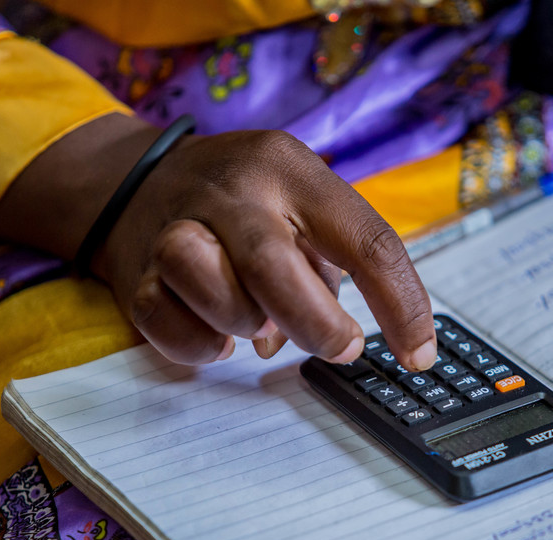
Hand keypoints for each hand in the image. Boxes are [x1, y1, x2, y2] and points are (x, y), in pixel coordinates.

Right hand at [0, 114, 436, 368]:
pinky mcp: (134, 270)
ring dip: (245, 323)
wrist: (134, 180)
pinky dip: (200, 344)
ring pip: (210, 286)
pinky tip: (217, 336)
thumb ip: (326, 266)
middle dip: (316, 323)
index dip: (402, 306)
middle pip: (273, 265)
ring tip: (257, 325)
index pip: (365, 239)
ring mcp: (175, 226)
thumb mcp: (299, 205)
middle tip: (341, 347)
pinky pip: (166, 320)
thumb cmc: (244, 204)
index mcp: (291, 170)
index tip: (418, 355)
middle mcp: (233, 190)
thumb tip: (337, 342)